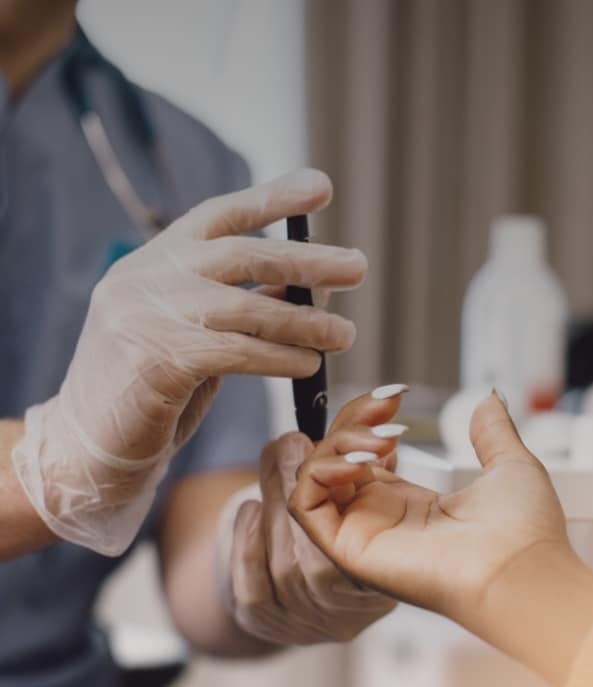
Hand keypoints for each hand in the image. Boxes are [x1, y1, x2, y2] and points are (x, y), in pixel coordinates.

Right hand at [12, 169, 365, 555]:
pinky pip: (234, 352)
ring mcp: (144, 314)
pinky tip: (308, 366)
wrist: (85, 445)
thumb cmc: (148, 391)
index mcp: (153, 261)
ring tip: (346, 334)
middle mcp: (146, 277)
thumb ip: (235, 307)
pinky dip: (278, 358)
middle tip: (358, 266)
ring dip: (303, 321)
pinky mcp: (154, 358)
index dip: (272, 198)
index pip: (218, 215)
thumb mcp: (191, 334)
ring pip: (244, 305)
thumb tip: (305, 290)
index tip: (321, 186)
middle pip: (241, 253)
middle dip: (306, 260)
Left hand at [220, 391, 409, 643]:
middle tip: (290, 442)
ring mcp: (305, 622)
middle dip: (298, 486)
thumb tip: (382, 402)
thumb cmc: (350, 522)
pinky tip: (252, 512)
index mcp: (384, 579)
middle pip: (314, 552)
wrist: (313, 583)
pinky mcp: (265, 622)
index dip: (342, 492)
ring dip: (271, 502)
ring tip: (275, 463)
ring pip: (282, 565)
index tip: (331, 448)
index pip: (361, 543)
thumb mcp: (370, 485)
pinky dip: (247, 542)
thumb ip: (371, 452)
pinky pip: (250, 586)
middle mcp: (346, 610)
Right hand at [288, 390, 571, 627]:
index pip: (362, 454)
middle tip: (388, 407)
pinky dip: (320, 471)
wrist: (523, 571)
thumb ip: (491, 432)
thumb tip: (488, 401)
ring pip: (315, 477)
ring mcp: (363, 534)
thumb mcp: (509, 466)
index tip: (395, 394)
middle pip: (335, 458)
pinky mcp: (350, 549)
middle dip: (353, 420)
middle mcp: (381, 518)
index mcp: (411, 504)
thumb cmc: (524, 535)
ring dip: (337, 443)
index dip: (368, 418)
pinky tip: (361, 460)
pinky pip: (306, 505)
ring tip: (382, 439)